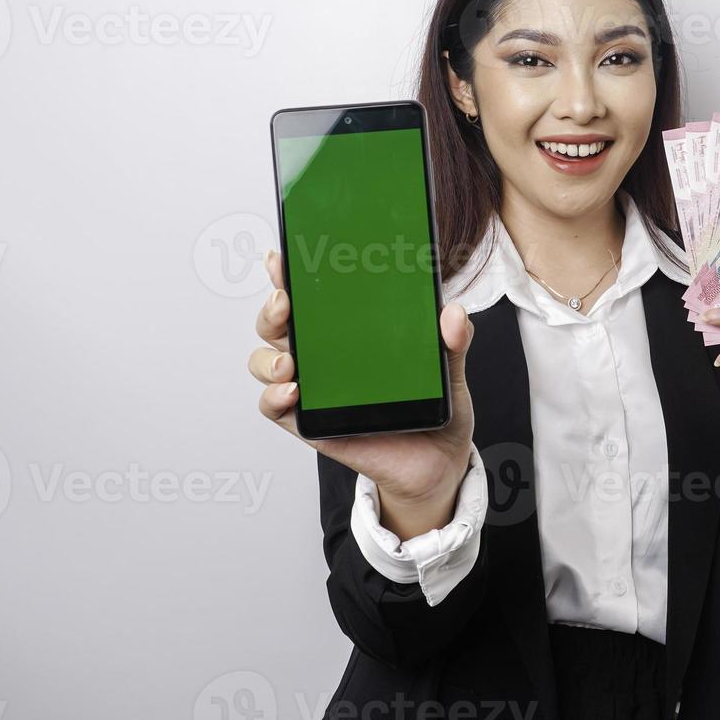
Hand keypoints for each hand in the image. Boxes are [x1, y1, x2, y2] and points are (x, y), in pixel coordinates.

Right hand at [249, 248, 475, 538]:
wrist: (437, 462)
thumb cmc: (433, 409)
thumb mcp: (448, 369)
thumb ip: (452, 340)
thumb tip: (453, 313)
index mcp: (348, 333)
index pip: (311, 297)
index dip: (289, 274)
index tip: (283, 258)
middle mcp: (322, 356)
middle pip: (278, 323)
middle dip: (272, 309)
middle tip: (285, 301)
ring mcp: (312, 389)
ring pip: (265, 361)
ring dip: (267, 356)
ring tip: (288, 362)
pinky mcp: (310, 423)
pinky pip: (274, 407)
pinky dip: (273, 396)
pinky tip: (292, 390)